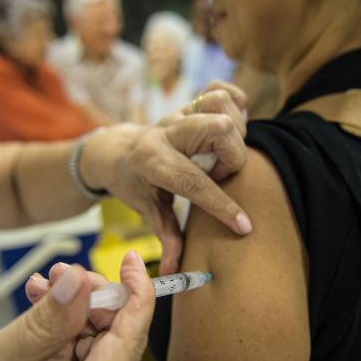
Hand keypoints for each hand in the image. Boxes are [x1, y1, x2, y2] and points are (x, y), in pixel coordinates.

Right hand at [0, 252, 153, 360]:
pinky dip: (56, 311)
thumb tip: (76, 279)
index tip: (130, 260)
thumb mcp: (9, 354)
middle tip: (64, 273)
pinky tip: (37, 295)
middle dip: (89, 291)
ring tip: (42, 282)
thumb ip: (47, 319)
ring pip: (91, 325)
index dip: (137, 292)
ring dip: (68, 297)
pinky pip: (72, 334)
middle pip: (113, 324)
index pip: (132, 333)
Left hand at [80, 83, 251, 274]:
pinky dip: (234, 104)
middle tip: (220, 175)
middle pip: (217, 129)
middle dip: (232, 157)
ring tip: (222, 155)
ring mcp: (179, 113)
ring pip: (220, 105)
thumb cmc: (132, 182)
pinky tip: (230, 128)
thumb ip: (166, 236)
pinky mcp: (189, 104)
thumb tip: (177, 271)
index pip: (192, 181)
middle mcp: (167, 132)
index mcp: (152, 161)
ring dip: (234, 132)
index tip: (244, 226)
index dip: (221, 205)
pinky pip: (219, 90)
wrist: (117, 150)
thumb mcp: (144, 209)